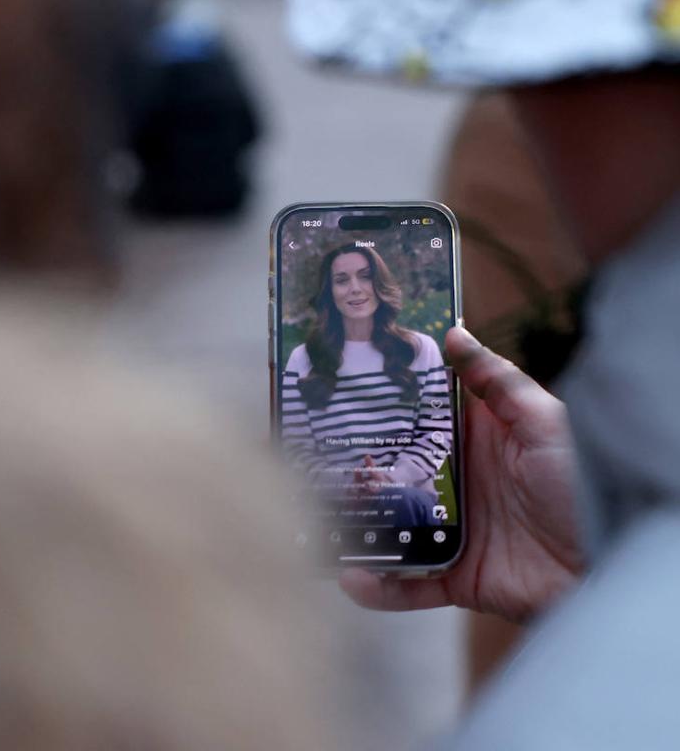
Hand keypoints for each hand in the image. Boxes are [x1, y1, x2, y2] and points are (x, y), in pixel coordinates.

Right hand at [341, 327, 584, 622]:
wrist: (608, 561)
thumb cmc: (583, 481)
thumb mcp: (542, 419)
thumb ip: (497, 379)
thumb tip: (454, 333)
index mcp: (478, 440)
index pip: (422, 416)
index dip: (387, 404)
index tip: (344, 389)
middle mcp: (459, 481)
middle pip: (396, 471)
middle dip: (357, 466)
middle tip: (310, 456)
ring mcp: (454, 528)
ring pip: (392, 525)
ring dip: (357, 526)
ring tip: (319, 518)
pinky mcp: (456, 573)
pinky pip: (409, 583)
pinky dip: (379, 585)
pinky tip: (350, 576)